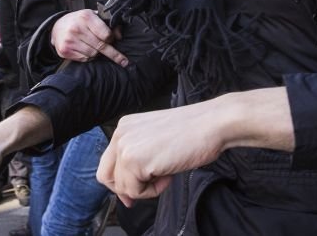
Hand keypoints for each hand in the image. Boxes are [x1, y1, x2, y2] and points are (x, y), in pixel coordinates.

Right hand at [51, 10, 127, 66]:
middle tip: (123, 61)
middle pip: (101, 46)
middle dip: (112, 53)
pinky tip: (85, 49)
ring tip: (94, 46)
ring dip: (98, 53)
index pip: (106, 34)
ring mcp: (70, 40)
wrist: (57, 26)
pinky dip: (89, 57)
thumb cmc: (79, 21)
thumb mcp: (93, 16)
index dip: (111, 38)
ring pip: (93, 54)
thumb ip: (108, 23)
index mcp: (86, 17)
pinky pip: (85, 59)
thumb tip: (119, 36)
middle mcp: (76, 28)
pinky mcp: (65, 51)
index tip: (113, 40)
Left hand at [97, 89, 293, 206]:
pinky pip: (135, 191)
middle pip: (105, 176)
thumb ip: (139, 157)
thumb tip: (127, 191)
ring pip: (122, 187)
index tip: (138, 188)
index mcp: (125, 126)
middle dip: (125, 189)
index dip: (122, 180)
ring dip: (145, 188)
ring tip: (167, 174)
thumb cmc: (193, 132)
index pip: (109, 162)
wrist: (211, 124)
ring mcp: (125, 146)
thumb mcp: (157, 141)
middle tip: (146, 190)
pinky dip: (152, 191)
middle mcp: (121, 133)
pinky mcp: (133, 160)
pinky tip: (168, 174)